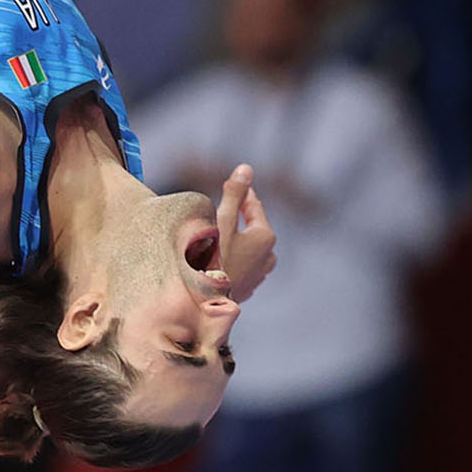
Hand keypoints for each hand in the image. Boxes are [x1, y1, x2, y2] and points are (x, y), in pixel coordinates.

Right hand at [215, 164, 277, 301]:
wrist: (203, 304)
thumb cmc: (211, 259)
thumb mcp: (221, 221)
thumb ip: (234, 193)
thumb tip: (247, 168)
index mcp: (265, 236)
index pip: (253, 205)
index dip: (239, 194)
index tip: (227, 186)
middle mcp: (268, 255)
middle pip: (251, 226)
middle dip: (236, 216)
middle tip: (217, 209)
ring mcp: (259, 273)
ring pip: (247, 245)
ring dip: (233, 238)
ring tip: (213, 236)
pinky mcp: (248, 286)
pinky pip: (242, 262)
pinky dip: (231, 255)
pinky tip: (214, 257)